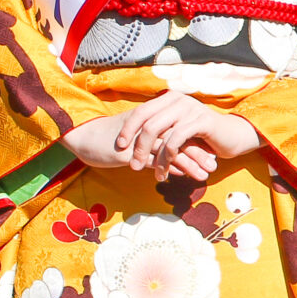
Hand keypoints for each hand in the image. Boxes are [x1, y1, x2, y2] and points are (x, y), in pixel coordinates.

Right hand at [63, 108, 214, 179]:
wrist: (82, 136)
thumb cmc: (107, 139)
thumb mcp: (134, 141)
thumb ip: (153, 147)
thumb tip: (173, 160)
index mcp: (151, 122)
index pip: (179, 131)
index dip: (196, 143)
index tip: (211, 154)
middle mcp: (148, 127)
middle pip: (180, 139)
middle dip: (199, 153)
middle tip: (214, 165)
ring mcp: (140, 139)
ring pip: (171, 149)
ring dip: (190, 162)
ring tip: (205, 174)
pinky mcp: (130, 151)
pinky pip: (154, 159)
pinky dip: (170, 167)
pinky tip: (182, 176)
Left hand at [114, 92, 262, 178]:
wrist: (235, 136)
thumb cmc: (204, 136)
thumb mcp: (179, 131)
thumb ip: (161, 130)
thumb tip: (135, 142)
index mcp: (169, 99)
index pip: (141, 111)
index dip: (128, 129)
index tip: (120, 146)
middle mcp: (178, 100)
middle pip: (146, 122)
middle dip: (137, 146)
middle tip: (132, 165)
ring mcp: (189, 109)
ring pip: (159, 132)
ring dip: (152, 156)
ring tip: (151, 173)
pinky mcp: (200, 121)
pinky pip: (176, 139)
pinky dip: (168, 156)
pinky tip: (166, 169)